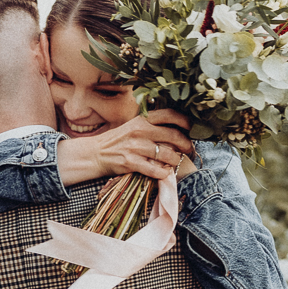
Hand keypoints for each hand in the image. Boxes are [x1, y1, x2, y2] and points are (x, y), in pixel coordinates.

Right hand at [57, 117, 195, 184]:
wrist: (96, 153)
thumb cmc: (118, 140)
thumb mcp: (133, 126)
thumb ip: (151, 126)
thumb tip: (176, 129)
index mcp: (142, 119)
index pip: (169, 115)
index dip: (185, 121)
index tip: (191, 128)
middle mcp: (140, 131)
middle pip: (173, 135)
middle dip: (186, 144)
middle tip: (189, 150)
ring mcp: (135, 147)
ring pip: (167, 154)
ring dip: (175, 160)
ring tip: (176, 162)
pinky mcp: (130, 162)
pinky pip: (154, 169)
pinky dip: (163, 173)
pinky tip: (164, 173)